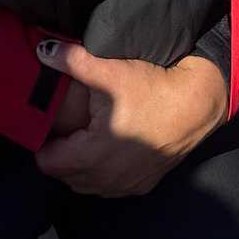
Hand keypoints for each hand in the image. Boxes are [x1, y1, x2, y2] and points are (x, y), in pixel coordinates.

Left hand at [34, 43, 227, 196]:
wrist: (196, 107)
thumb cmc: (153, 90)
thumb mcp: (111, 72)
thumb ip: (73, 62)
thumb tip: (44, 51)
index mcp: (94, 154)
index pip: (49, 163)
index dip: (43, 143)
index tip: (46, 125)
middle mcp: (107, 178)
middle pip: (65, 176)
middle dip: (59, 155)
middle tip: (63, 128)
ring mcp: (126, 185)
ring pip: (87, 184)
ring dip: (79, 167)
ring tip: (82, 138)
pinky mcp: (142, 185)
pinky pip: (109, 187)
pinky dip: (101, 173)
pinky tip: (107, 149)